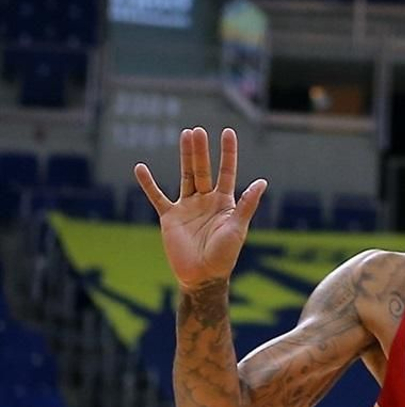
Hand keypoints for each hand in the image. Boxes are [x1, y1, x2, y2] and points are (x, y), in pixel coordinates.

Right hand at [134, 127, 266, 291]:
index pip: (227, 171)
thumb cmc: (225, 254)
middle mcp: (206, 200)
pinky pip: (157, 197)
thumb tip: (262, 182)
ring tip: (184, 135)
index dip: (228, 153)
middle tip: (197, 130)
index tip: (227, 132)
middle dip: (200, 150)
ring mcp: (187, 207)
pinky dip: (148, 184)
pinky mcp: (170, 217)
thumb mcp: (238, 228)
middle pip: (203, 169)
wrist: (203, 275)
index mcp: (224, 202)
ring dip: (184, 157)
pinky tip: (140, 167)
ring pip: (185, 176)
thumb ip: (246, 204)